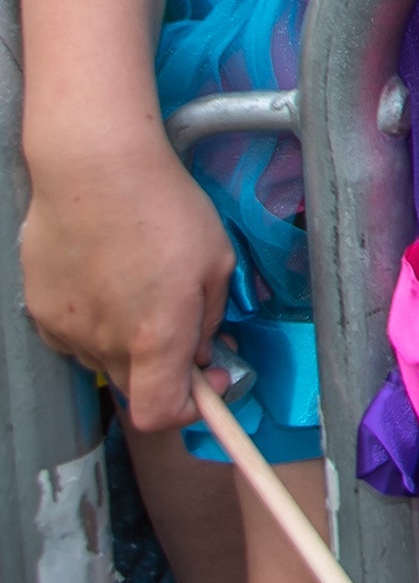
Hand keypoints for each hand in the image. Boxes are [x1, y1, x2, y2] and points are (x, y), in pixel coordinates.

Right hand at [21, 125, 229, 428]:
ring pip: (105, 358)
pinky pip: (74, 335)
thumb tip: (201, 352)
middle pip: (136, 385)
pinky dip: (96, 322)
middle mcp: (104, 342)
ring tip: (142, 287)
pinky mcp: (38, 311)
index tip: (212, 382)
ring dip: (129, 341)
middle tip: (186, 324)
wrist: (92, 169)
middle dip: (166, 367)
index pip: (160, 414)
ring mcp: (65, 329)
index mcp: (155, 336)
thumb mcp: (216, 261)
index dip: (191, 409)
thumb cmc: (162, 207)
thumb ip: (210, 319)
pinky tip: (108, 281)